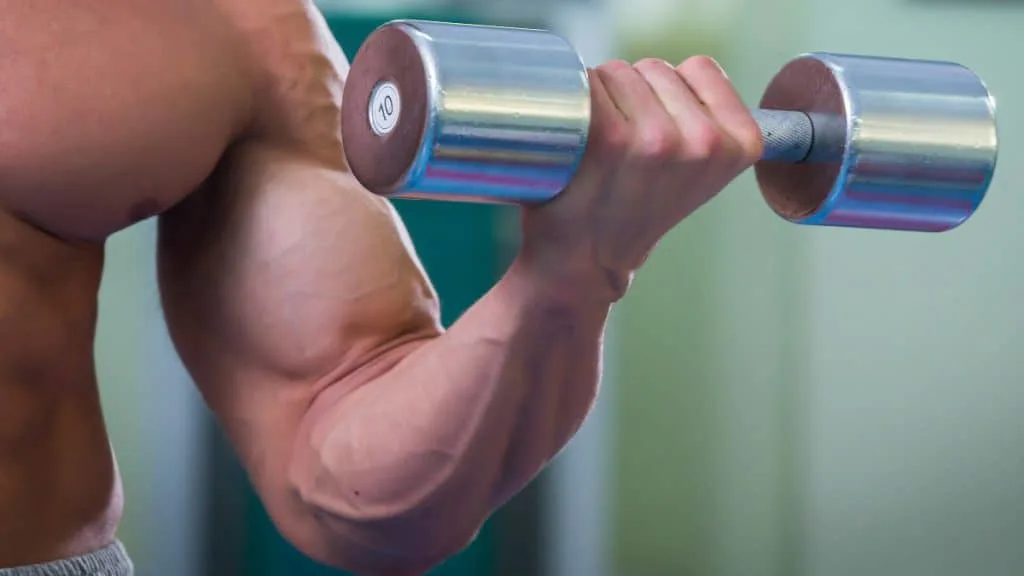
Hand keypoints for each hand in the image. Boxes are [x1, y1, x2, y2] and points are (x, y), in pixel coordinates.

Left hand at [519, 56, 762, 300]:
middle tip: (621, 150)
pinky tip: (576, 141)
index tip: (658, 132)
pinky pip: (589, 85)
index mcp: (740, 144)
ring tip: (598, 149)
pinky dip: (574, 104)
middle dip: (634, 95)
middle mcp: (704, 141)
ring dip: (602, 98)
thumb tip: (693, 73)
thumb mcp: (700, 172)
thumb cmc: (634, 210)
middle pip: (655, 68)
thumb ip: (710, 121)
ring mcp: (657, 138)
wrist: (585, 262)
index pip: (701, 69)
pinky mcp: (609, 138)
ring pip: (619, 71)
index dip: (671, 92)